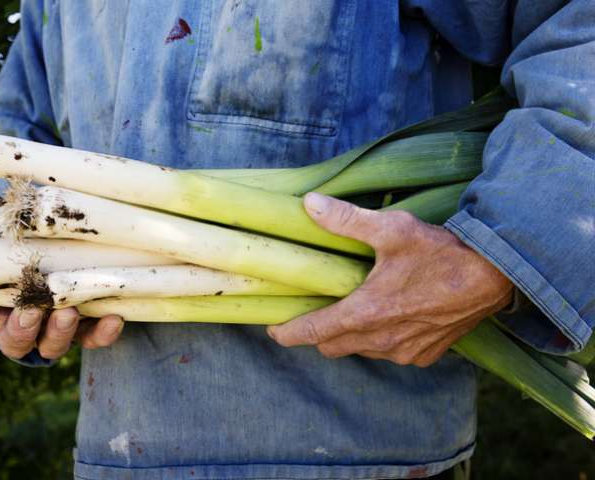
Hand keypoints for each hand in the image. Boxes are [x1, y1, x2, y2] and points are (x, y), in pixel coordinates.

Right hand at [0, 197, 123, 359]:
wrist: (62, 275)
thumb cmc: (20, 256)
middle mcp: (20, 326)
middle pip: (12, 340)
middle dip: (19, 328)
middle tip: (28, 312)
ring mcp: (52, 332)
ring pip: (50, 346)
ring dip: (58, 332)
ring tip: (68, 312)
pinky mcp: (84, 333)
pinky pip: (93, 339)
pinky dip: (103, 333)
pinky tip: (115, 318)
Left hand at [267, 192, 513, 366]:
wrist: (495, 275)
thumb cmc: (441, 251)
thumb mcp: (392, 229)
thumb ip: (346, 220)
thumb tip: (309, 204)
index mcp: (366, 313)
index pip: (313, 333)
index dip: (289, 333)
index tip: (274, 330)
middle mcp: (382, 339)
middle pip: (332, 346)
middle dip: (318, 333)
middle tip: (315, 310)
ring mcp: (404, 351)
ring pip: (360, 350)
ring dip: (350, 335)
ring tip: (354, 308)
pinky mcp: (424, 355)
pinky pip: (389, 352)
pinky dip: (380, 339)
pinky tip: (389, 315)